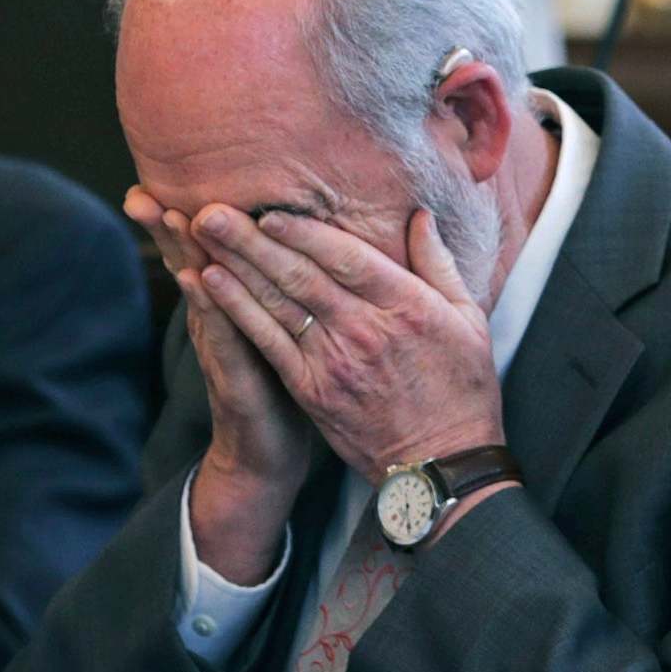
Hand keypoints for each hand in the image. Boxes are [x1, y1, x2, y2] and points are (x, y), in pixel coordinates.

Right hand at [127, 187, 317, 583]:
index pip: (200, 249)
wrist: (269, 453)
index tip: (152, 177)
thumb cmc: (276, 379)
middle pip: (187, 262)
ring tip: (171, 217)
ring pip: (201, 293)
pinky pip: (223, 337)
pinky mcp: (235, 378)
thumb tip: (273, 232)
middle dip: (165, 226)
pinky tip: (195, 284)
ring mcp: (220, 348)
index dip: (178, 214)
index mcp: (226, 302)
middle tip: (140, 190)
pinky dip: (210, 308)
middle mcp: (215, 320)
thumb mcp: (270, 323)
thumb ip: (263, 281)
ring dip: (183, 255)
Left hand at [192, 205, 502, 481]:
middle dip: (252, 239)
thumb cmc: (460, 388)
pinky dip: (239, 310)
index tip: (269, 209)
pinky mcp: (314, 390)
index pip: (348, 257)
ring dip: (236, 264)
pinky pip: (269, 342)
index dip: (305, 232)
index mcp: (406, 306)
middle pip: (301, 274)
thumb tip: (419, 217)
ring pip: (277, 302)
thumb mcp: (467, 319)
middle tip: (211, 209)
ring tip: (202, 233)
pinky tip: (212, 284)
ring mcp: (335, 361)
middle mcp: (366, 329)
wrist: (443, 462)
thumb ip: (437, 264)